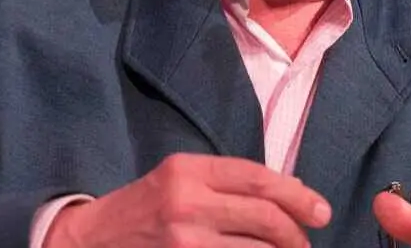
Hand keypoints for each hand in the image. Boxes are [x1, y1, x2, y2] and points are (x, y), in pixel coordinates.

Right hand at [46, 153, 331, 246]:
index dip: (297, 196)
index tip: (320, 211)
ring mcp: (184, 240)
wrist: (89, 241)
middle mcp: (187, 202)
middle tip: (306, 243)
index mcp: (189, 170)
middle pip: (264, 216)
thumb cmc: (144, 208)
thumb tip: (291, 193)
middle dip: (295, 233)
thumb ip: (228, 183)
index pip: (258, 178)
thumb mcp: (180, 179)